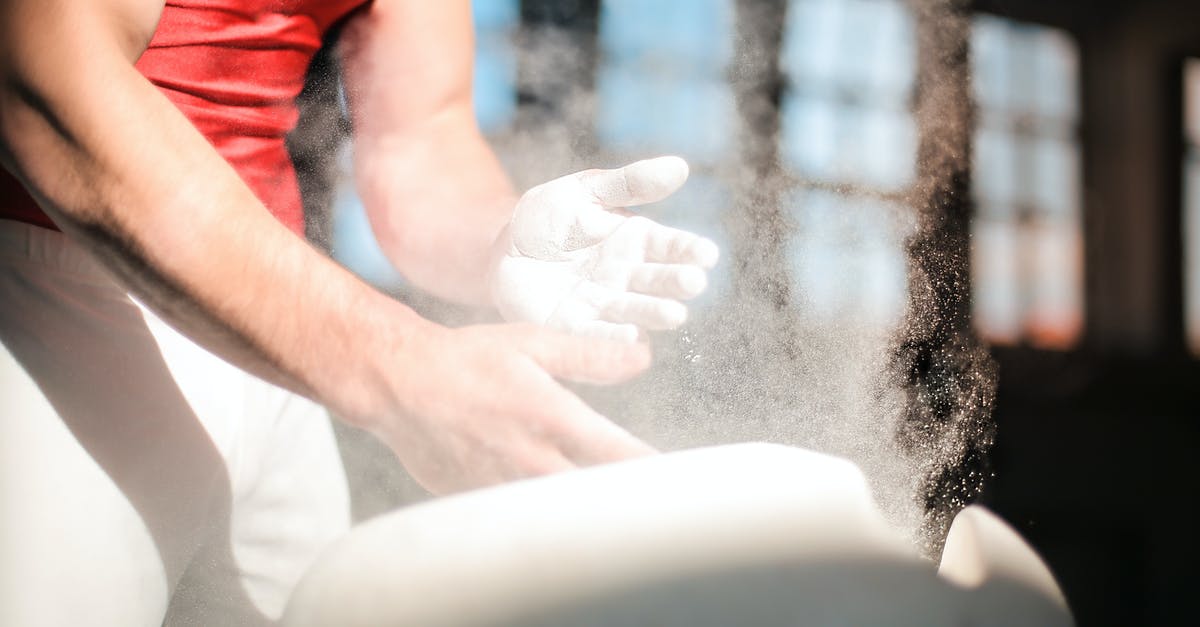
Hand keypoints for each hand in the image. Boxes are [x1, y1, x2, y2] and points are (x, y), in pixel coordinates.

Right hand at [371, 323, 656, 493]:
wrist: (397, 383)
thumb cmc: (467, 358)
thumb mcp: (532, 343)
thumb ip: (591, 356)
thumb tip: (642, 358)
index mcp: (551, 416)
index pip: (620, 456)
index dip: (655, 473)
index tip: (680, 482)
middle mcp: (530, 459)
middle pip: (595, 497)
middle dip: (624, 501)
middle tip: (652, 504)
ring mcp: (501, 487)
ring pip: (557, 514)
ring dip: (583, 512)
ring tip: (610, 510)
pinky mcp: (476, 501)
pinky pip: (518, 518)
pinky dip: (539, 514)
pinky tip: (551, 508)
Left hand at [490, 156, 719, 341]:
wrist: (502, 250)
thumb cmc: (550, 218)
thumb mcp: (586, 191)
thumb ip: (630, 183)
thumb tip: (680, 167)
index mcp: (637, 242)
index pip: (672, 247)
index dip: (690, 250)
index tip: (707, 254)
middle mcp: (628, 277)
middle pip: (658, 281)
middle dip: (677, 283)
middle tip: (694, 282)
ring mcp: (603, 304)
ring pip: (635, 310)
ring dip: (654, 313)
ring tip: (674, 315)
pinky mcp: (574, 326)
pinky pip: (595, 333)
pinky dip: (612, 337)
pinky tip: (629, 338)